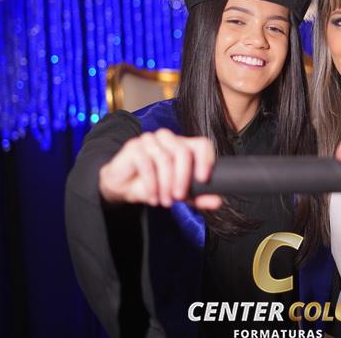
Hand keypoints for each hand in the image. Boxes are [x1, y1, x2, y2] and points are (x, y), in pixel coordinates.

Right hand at [98, 128, 221, 209]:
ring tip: (164, 200)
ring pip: (165, 158)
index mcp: (183, 145)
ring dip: (166, 184)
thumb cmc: (153, 186)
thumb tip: (218, 201)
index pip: (202, 144)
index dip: (205, 160)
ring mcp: (150, 140)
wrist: (122, 188)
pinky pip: (147, 163)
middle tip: (178, 197)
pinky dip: (151, 184)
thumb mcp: (179, 194)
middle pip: (183, 152)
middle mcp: (168, 139)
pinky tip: (152, 196)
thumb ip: (199, 196)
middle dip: (183, 178)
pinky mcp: (134, 146)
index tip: (204, 179)